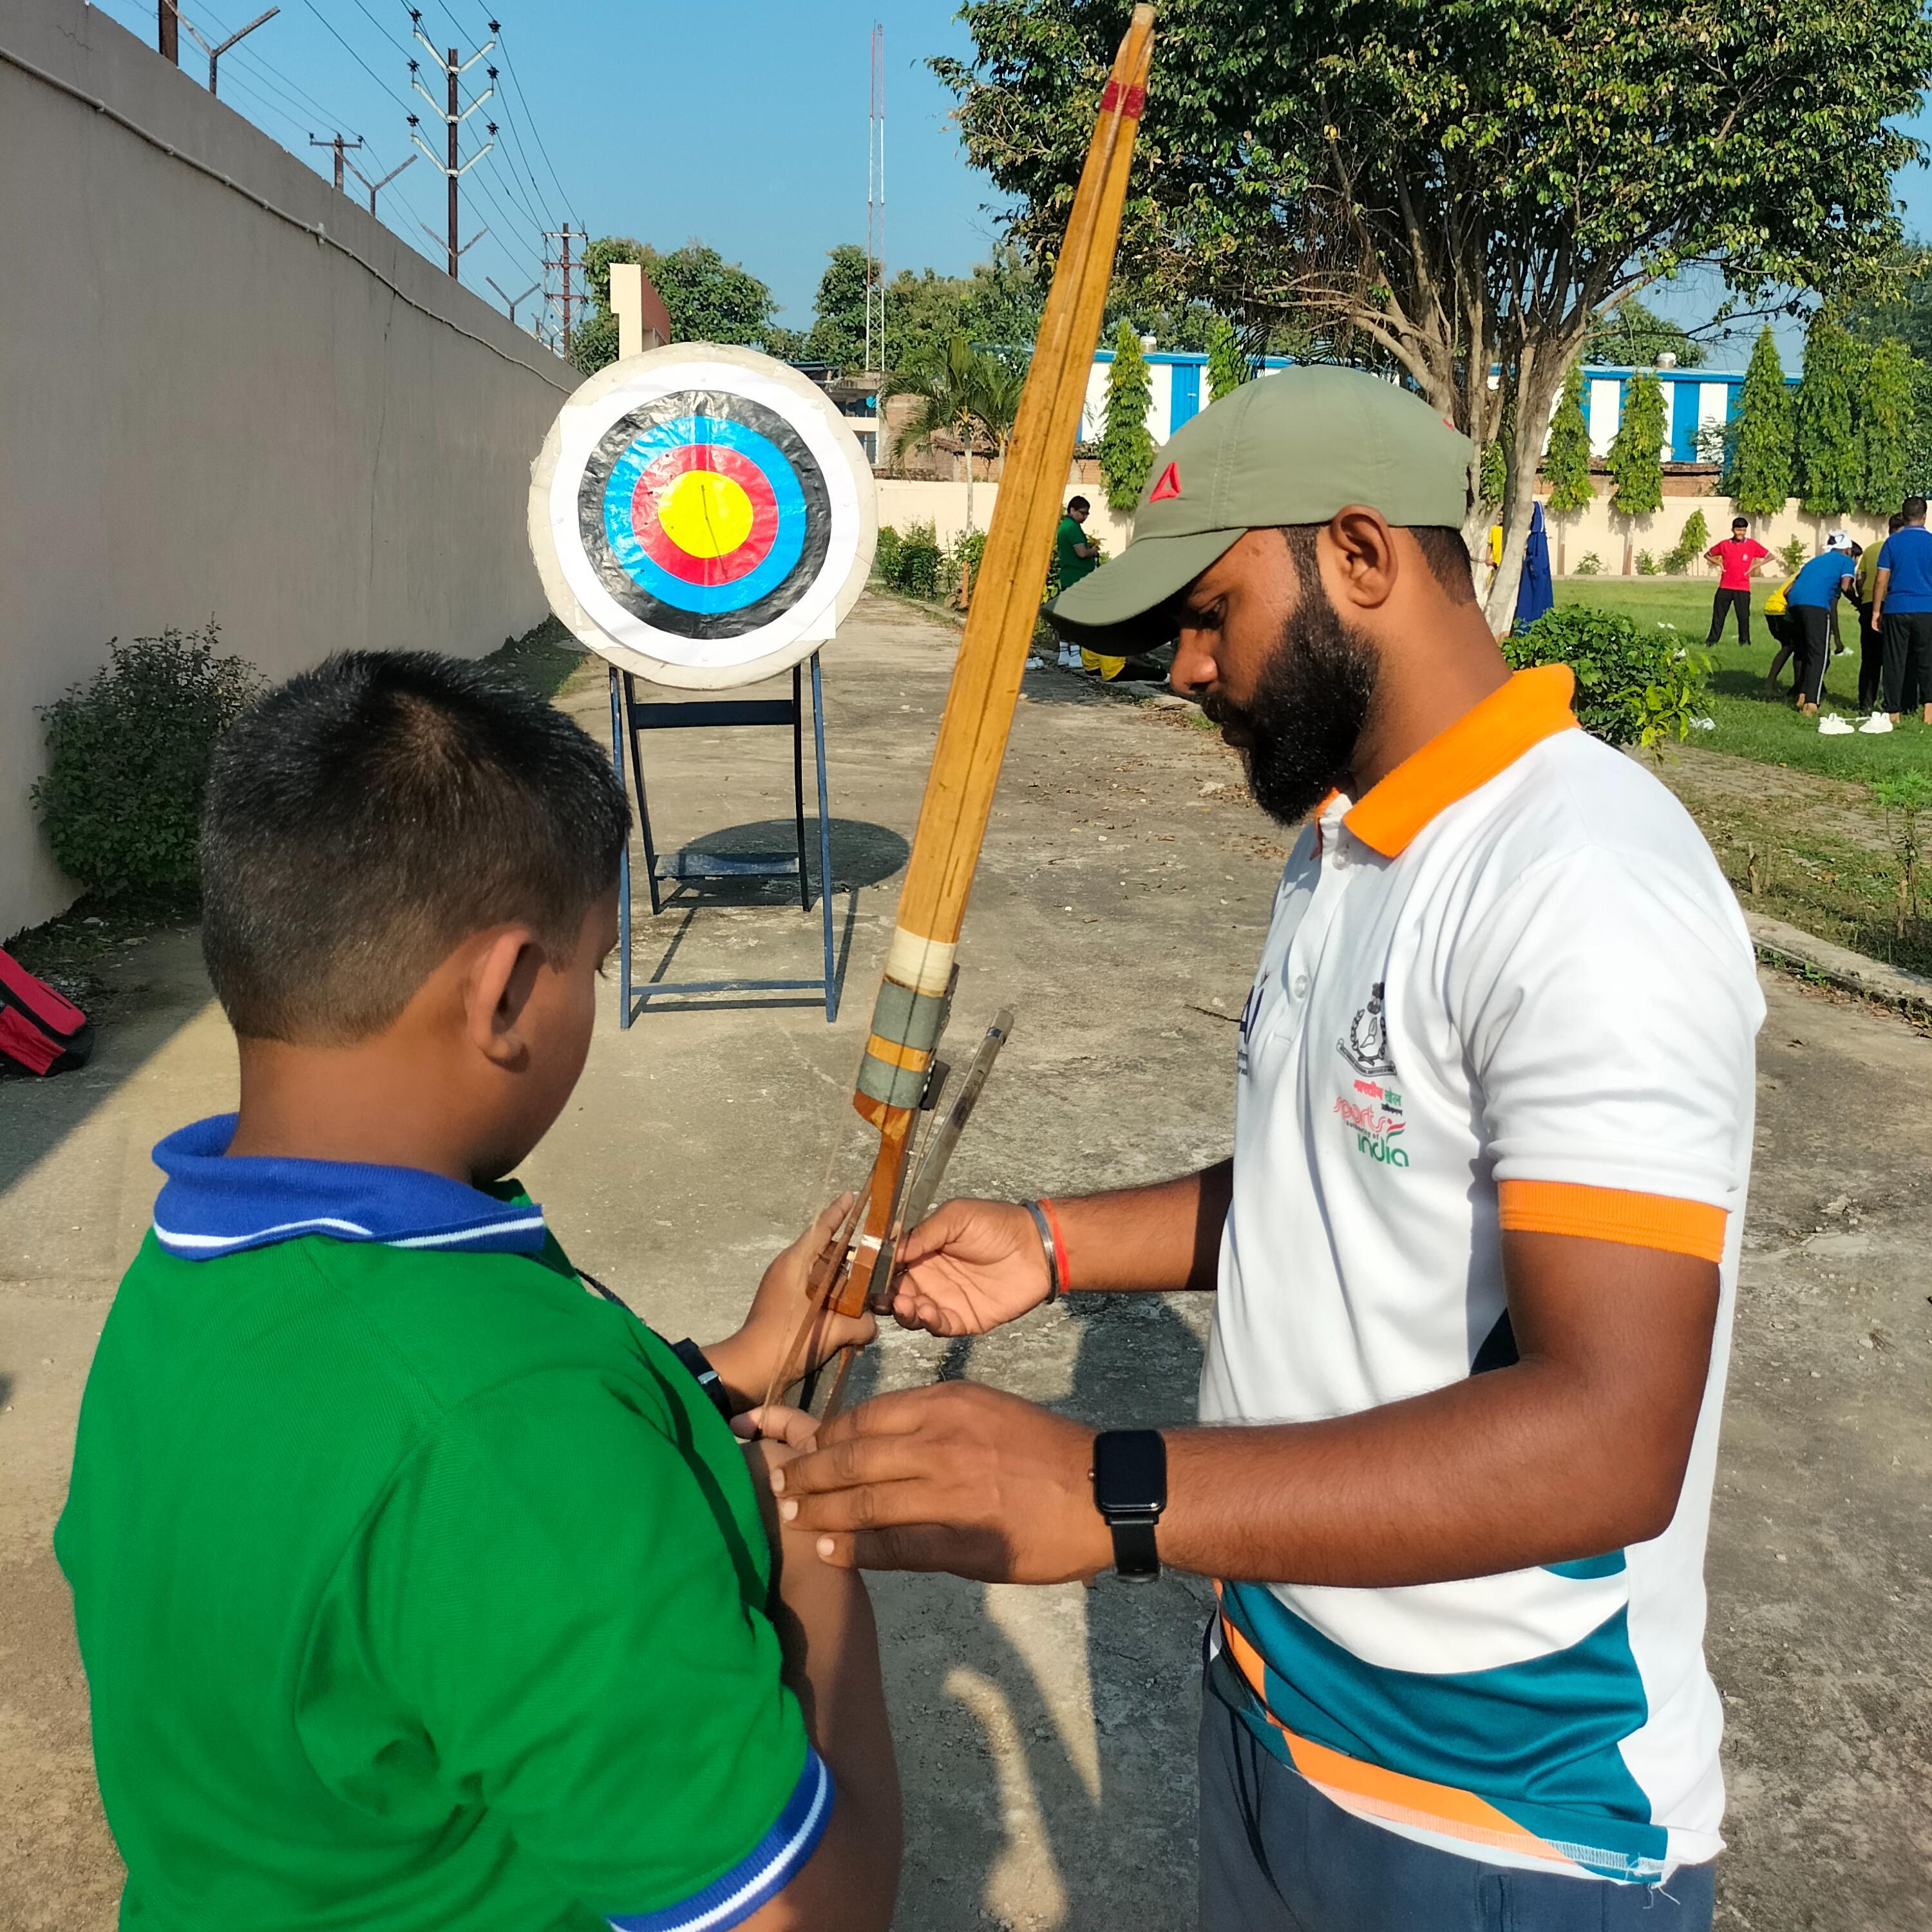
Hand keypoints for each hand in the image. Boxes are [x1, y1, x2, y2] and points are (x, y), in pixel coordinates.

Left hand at [709, 1196, 875, 1406]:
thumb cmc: (787, 1340)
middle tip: (876, 1262)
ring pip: (821, 1274)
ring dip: (841, 1283)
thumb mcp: (831, 1332)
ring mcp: (783, 1285)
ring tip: (864, 1297)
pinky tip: (847, 1313)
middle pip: (825, 1251)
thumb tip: (872, 1324)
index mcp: (796, 1263)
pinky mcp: (783, 1303)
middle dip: (850, 1258)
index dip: (838, 1211)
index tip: (852, 1195)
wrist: (749, 1369)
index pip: (821, 1228)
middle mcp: (789, 1267)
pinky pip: (813, 1290)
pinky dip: (830, 1296)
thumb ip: (860, 1324)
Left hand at [770, 1382, 1109, 1583]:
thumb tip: (877, 1438)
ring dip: (817, 1511)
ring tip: (790, 1519)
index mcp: (945, 1404)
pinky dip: (853, 1549)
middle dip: (804, 1474)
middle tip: (777, 1486)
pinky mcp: (961, 1541)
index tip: (795, 1447)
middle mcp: (940, 1441)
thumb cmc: (1042, 1449)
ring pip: (862, 1500)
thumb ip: (932, 1421)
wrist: (1100, 1490)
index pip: (862, 1418)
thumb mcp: (984, 1410)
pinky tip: (828, 1551)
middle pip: (850, 1457)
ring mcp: (948, 1492)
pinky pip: (892, 1546)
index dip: (820, 1436)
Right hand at [889, 1198, 1051, 1336]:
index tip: (867, 1275)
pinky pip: (939, 1327)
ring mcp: (945, 1301)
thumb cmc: (996, 1224)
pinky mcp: (964, 1320)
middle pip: (896, 1294)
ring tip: (906, 1302)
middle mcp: (930, 1279)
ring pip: (913, 1314)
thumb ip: (924, 1234)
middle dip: (885, 1297)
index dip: (878, 1272)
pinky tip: (927, 1311)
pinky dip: (929, 1323)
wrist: (1036, 1247)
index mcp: (924, 1252)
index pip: (892, 1266)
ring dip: (904, 1311)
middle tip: (885, 1295)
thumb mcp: (955, 1217)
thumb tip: (891, 1250)